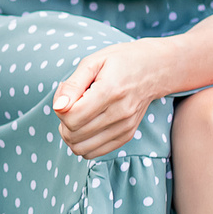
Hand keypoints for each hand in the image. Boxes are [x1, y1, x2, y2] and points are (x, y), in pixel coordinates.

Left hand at [51, 40, 170, 159]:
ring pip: (81, 148)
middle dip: (63, 121)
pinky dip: (83, 142)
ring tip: (77, 115)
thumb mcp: (93, 62)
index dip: (60, 109)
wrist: (155, 69)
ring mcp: (125, 127)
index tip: (66, 96)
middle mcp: (120, 113)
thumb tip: (58, 108)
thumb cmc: (121, 61)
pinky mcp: (127, 136)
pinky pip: (94, 152)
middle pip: (74, 134)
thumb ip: (72, 85)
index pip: (72, 117)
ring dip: (70, 134)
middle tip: (70, 104)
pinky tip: (87, 125)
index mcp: (110, 91)